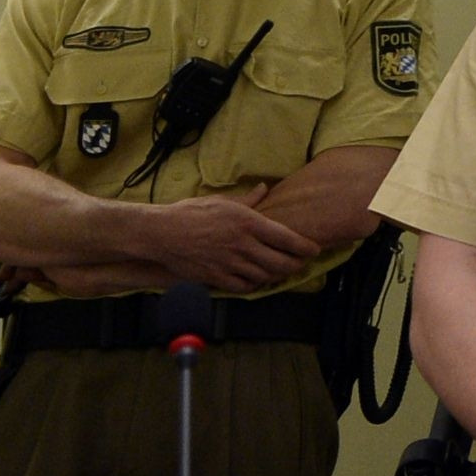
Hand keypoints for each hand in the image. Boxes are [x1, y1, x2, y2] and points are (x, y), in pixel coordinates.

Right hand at [146, 193, 320, 294]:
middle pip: (281, 262)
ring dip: (277, 276)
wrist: (161, 233)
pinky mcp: (215, 278)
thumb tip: (265, 188)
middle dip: (296, 265)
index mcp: (248, 223)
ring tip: (282, 271)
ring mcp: (229, 264)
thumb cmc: (191, 213)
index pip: (287, 239)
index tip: (314, 250)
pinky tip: (258, 280)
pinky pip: (243, 287)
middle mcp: (242, 245)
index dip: (305, 247)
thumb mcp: (223, 201)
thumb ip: (249, 199)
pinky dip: (255, 285)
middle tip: (301, 263)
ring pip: (264, 276)